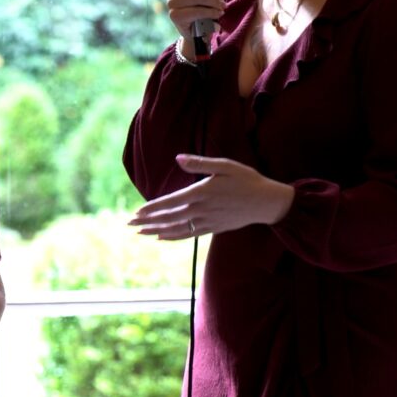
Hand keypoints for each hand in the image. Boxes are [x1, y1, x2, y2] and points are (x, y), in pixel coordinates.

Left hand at [128, 154, 294, 240]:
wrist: (268, 203)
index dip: (153, 208)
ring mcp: (207, 221)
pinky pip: (189, 235)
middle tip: (129, 224)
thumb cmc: (247, 180)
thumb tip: (178, 158)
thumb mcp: (225, 165)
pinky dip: (173, 237)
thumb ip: (200, 163)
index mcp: (203, 192)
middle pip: (169, 218)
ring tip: (139, 232)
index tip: (137, 212)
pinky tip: (161, 237)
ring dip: (156, 231)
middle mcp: (202, 209)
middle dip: (148, 221)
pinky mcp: (213, 228)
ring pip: (177, 229)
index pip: (171, 202)